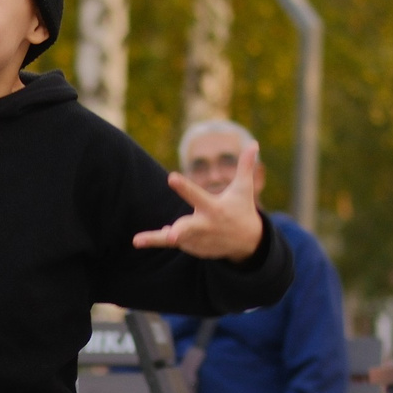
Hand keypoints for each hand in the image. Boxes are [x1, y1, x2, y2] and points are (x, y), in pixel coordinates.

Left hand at [135, 140, 267, 259]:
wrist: (249, 242)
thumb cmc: (242, 209)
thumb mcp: (244, 189)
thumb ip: (245, 166)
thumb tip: (254, 143)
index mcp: (214, 208)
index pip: (196, 195)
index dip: (183, 186)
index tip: (171, 177)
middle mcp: (205, 225)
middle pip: (187, 228)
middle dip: (179, 233)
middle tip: (171, 235)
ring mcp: (200, 240)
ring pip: (175, 239)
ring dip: (158, 238)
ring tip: (138, 240)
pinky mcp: (196, 250)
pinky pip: (178, 243)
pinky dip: (172, 236)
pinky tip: (169, 231)